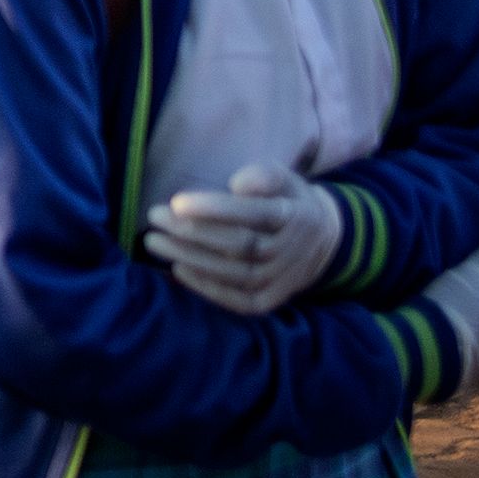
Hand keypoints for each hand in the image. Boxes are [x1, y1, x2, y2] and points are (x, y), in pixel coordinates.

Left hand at [144, 163, 340, 313]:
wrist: (324, 242)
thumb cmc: (288, 202)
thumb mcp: (285, 179)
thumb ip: (264, 176)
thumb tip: (238, 183)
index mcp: (295, 216)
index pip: (256, 213)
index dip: (217, 209)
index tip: (177, 202)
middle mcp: (291, 250)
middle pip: (240, 244)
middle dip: (192, 232)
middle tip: (155, 216)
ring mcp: (283, 278)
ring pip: (237, 274)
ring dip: (191, 259)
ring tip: (155, 241)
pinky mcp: (273, 298)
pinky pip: (243, 301)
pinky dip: (210, 290)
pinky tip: (178, 271)